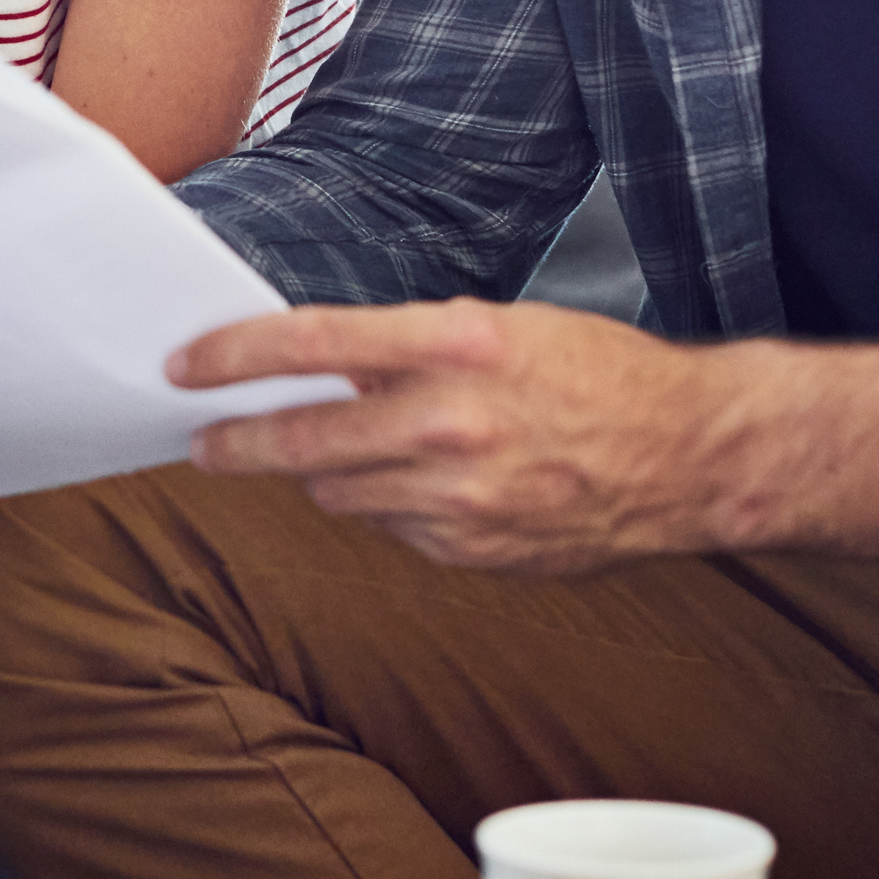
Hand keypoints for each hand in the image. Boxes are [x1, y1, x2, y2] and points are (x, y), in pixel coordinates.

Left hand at [173, 304, 878, 578]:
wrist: (691, 458)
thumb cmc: (601, 373)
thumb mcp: (503, 326)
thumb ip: (409, 345)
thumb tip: (321, 363)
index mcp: (458, 345)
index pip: (310, 344)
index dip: (234, 357)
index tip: (187, 368)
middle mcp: (452, 423)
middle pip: (303, 439)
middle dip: (239, 442)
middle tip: (201, 441)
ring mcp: (462, 498)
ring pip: (341, 492)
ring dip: (321, 474)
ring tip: (323, 454)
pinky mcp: (476, 552)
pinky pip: (397, 531)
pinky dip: (391, 508)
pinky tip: (421, 487)